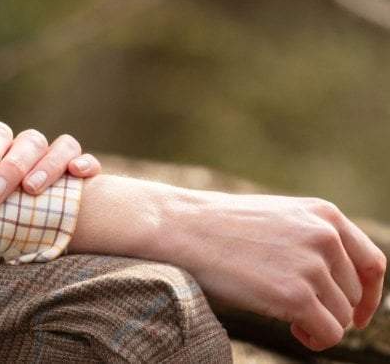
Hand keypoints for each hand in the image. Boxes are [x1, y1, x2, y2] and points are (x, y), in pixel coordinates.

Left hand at [0, 112, 101, 203]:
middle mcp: (24, 150)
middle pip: (29, 140)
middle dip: (11, 166)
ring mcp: (51, 163)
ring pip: (60, 145)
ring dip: (47, 164)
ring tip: (31, 190)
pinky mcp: (75, 182)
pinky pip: (86, 160)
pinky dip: (85, 162)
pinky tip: (78, 174)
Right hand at [70, 174, 386, 354]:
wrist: (181, 228)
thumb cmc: (223, 227)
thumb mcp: (280, 219)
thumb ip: (314, 239)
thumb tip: (343, 284)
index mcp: (323, 213)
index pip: (373, 262)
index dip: (370, 294)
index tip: (355, 312)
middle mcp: (324, 235)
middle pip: (355, 294)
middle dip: (335, 310)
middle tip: (302, 313)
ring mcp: (312, 265)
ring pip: (343, 317)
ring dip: (321, 324)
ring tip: (289, 316)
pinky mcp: (296, 295)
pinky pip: (329, 334)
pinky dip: (315, 339)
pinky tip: (294, 330)